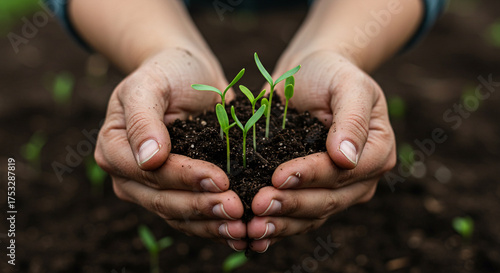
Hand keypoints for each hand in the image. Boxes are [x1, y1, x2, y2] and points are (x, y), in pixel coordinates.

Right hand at [95, 48, 246, 249]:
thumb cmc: (167, 72)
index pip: (148, 172)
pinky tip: (239, 232)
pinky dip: (214, 225)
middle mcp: (129, 175)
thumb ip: (143, 118)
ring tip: (242, 228)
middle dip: (201, 207)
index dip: (184, 178)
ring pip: (178, 216)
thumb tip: (149, 158)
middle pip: (162, 200)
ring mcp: (152, 187)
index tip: (219, 179)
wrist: (188, 72)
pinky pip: (192, 216)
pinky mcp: (178, 191)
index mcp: (114, 148)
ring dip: (210, 224)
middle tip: (237, 209)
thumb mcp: (151, 83)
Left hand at [247, 50, 395, 251]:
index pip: (344, 172)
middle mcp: (359, 177)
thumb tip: (347, 157)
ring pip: (311, 216)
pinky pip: (296, 217)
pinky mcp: (310, 192)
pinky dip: (277, 227)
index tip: (278, 176)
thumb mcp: (348, 84)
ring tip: (253, 226)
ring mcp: (336, 189)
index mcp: (377, 151)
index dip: (311, 176)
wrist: (311, 75)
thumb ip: (352, 118)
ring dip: (282, 223)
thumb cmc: (331, 74)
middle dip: (292, 204)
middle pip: (328, 200)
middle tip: (258, 204)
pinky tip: (254, 236)